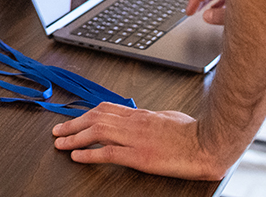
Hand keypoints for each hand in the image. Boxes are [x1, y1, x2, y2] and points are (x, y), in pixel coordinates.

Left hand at [51, 103, 225, 178]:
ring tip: (60, 143)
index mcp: (140, 114)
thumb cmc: (192, 132)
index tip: (73, 119)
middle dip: (73, 124)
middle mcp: (133, 123)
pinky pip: (109, 153)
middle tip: (57, 131)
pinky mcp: (140, 156)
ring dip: (74, 137)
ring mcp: (135, 138)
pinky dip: (90, 153)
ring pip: (97, 132)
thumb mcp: (168, 117)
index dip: (85, 114)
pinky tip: (77, 156)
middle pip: (95, 118)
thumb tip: (143, 117)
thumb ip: (151, 117)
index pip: (104, 110)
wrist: (208, 143)